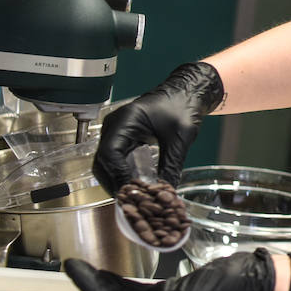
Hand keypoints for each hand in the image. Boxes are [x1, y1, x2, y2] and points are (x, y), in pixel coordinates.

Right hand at [93, 61, 224, 192]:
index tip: (132, 190)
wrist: (187, 92)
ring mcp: (117, 130)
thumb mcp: (180, 139)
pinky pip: (115, 158)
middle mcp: (115, 125)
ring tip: (133, 195)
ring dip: (116, 179)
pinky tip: (135, 184)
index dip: (118, 175)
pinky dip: (121, 172)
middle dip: (114, 181)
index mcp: (126, 120)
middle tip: (131, 199)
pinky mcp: (123, 136)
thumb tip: (166, 192)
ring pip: (106, 162)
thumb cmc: (184, 106)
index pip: (110, 152)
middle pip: (102, 160)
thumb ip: (172, 166)